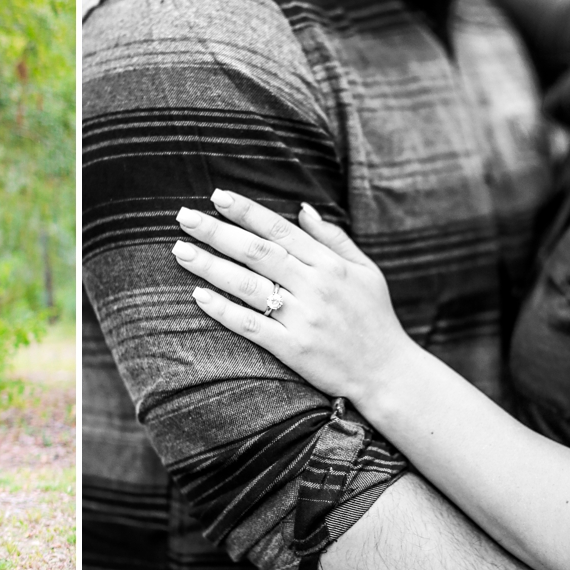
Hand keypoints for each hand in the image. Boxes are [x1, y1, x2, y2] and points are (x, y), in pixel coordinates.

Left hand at [170, 190, 414, 404]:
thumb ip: (332, 238)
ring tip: (181, 250)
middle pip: (257, 252)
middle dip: (217, 231)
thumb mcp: (364, 270)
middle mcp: (315, 287)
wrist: (388, 373)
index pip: (279, 230)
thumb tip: (302, 207)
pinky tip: (198, 295)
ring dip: (211, 266)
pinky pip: (251, 325)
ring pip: (248, 285)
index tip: (217, 196)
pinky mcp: (293, 348)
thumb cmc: (375, 318)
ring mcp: (303, 318)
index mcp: (330, 264)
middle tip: (184, 216)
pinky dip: (224, 309)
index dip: (247, 211)